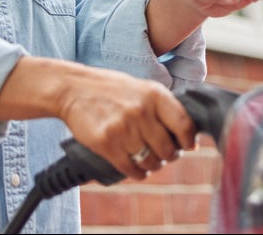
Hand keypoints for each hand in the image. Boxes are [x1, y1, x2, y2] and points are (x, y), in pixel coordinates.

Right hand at [56, 65, 196, 180]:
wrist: (74, 89)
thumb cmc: (111, 89)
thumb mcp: (142, 88)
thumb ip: (162, 107)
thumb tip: (186, 133)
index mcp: (155, 94)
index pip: (183, 124)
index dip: (188, 140)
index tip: (188, 146)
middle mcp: (141, 111)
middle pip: (168, 148)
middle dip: (169, 156)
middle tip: (165, 156)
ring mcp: (123, 128)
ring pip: (150, 161)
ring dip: (153, 166)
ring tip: (150, 162)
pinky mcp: (106, 143)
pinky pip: (129, 168)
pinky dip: (137, 173)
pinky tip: (138, 170)